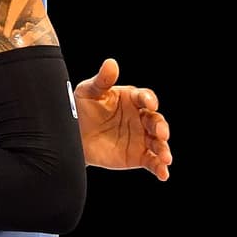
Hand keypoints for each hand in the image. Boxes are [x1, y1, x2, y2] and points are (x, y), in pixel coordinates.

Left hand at [74, 58, 171, 179]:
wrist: (71, 136)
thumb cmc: (80, 109)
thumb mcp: (88, 92)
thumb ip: (102, 80)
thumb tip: (111, 63)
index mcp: (131, 99)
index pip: (145, 97)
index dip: (148, 99)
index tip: (149, 104)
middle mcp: (140, 118)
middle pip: (156, 120)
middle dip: (161, 127)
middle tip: (160, 133)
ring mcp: (141, 137)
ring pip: (158, 142)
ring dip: (164, 149)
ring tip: (165, 158)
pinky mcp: (138, 155)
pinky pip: (152, 162)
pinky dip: (160, 168)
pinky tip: (163, 173)